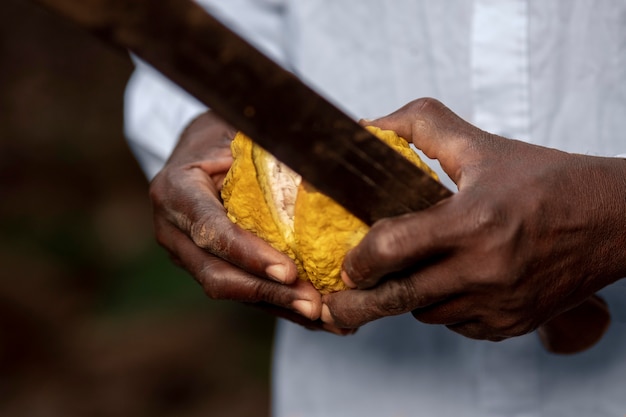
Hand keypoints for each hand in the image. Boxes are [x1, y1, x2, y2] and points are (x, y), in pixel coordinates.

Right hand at [150, 111, 341, 331]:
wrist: (197, 150)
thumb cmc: (222, 136)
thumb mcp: (237, 133)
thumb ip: (263, 154)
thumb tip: (322, 172)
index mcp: (175, 191)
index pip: (210, 230)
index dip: (248, 254)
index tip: (288, 271)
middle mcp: (173, 230)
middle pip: (216, 274)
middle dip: (267, 291)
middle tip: (313, 304)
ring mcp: (186, 253)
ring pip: (229, 290)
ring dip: (276, 305)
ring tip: (321, 316)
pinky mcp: (206, 266)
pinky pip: (240, 292)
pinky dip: (275, 304)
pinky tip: (310, 315)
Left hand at [323, 98, 625, 341]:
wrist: (612, 219)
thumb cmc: (545, 180)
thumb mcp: (480, 146)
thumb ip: (421, 127)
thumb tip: (367, 127)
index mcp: (471, 221)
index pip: (393, 249)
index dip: (360, 259)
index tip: (348, 262)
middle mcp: (484, 269)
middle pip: (399, 298)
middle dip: (358, 303)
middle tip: (334, 303)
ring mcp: (499, 303)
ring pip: (426, 314)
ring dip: (409, 297)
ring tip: (413, 272)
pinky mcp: (512, 324)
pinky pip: (458, 326)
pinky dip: (445, 309)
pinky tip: (452, 283)